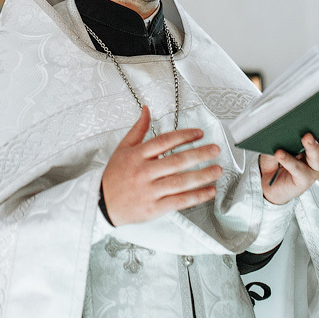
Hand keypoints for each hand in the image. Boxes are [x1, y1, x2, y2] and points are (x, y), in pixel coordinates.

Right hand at [101, 106, 222, 225]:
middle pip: (176, 161)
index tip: (199, 134)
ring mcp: (149, 191)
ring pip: (180, 182)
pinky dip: (196, 196)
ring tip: (217, 169)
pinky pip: (179, 201)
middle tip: (215, 149)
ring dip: (202, 175)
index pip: (164, 142)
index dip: (183, 136)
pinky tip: (210, 191)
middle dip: (199, 154)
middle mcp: (143, 172)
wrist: (101, 203)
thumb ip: (138, 129)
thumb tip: (147, 109)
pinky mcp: (154, 208)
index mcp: (137, 155)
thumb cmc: (114, 175)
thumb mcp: (122, 148)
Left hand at [258, 124, 318, 204]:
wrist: (264, 182)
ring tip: (306, 137)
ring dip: (313, 146)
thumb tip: (282, 122)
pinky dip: (288, 160)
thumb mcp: (277, 141)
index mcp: (315, 142)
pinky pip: (298, 169)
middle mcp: (317, 155)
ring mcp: (312, 169)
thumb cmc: (274, 158)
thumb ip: (283, 133)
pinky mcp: (304, 180)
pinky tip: (280, 154)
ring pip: (318, 156)